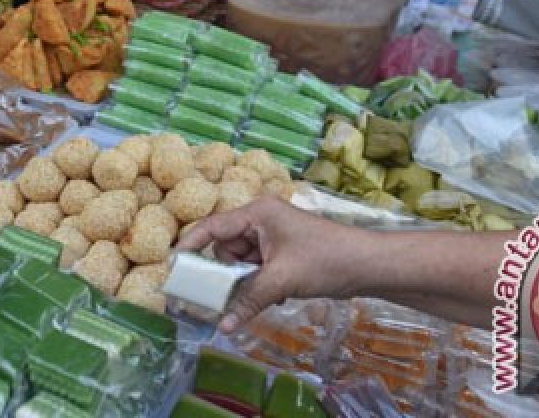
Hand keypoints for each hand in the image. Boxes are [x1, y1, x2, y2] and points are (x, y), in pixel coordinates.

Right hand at [177, 197, 370, 331]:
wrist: (367, 265)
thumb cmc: (325, 260)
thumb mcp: (282, 280)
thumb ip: (248, 300)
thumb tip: (222, 326)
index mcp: (258, 212)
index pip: (213, 226)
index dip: (190, 245)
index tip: (171, 265)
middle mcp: (261, 219)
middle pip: (226, 247)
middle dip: (226, 272)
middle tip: (222, 294)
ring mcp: (272, 235)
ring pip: (241, 262)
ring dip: (245, 281)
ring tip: (261, 295)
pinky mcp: (282, 252)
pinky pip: (257, 268)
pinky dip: (259, 283)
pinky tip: (273, 295)